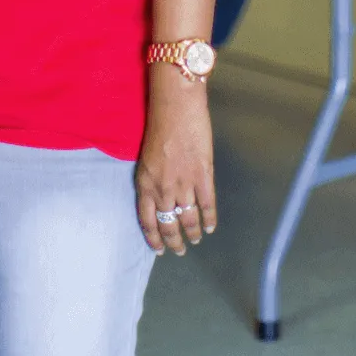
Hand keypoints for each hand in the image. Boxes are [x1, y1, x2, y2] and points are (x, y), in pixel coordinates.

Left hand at [135, 75, 216, 256]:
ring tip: (195, 239)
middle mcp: (162, 188)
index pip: (147, 219)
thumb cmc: (158, 123)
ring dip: (192, 233)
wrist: (175, 105)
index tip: (158, 249)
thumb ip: (152, 177)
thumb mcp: (146, 155)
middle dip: (174, 241)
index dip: (154, 237)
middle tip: (179, 250)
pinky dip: (210, 219)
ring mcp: (184, 184)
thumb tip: (159, 195)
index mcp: (145, 181)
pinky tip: (211, 226)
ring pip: (188, 219)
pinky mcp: (203, 176)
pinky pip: (207, 206)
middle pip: (168, 225)